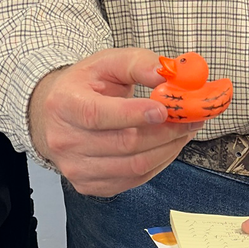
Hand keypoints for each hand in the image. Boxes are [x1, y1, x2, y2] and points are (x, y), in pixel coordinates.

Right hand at [28, 47, 197, 196]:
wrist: (58, 114)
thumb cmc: (86, 86)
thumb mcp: (108, 62)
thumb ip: (138, 63)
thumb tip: (165, 73)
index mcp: (64, 104)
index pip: (98, 115)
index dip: (134, 114)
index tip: (164, 109)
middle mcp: (64, 140)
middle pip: (125, 144)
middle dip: (166, 132)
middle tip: (190, 118)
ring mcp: (75, 167)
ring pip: (135, 166)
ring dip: (168, 149)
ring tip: (184, 130)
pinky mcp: (89, 185)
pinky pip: (134, 180)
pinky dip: (159, 163)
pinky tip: (167, 146)